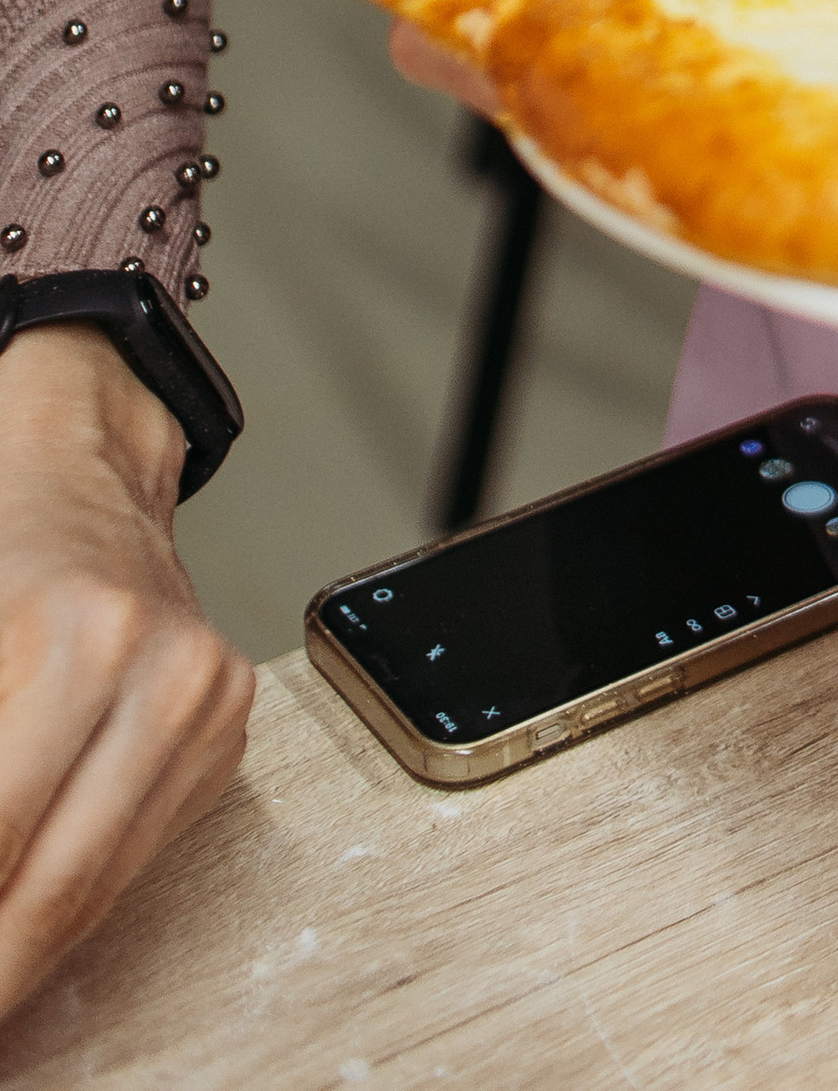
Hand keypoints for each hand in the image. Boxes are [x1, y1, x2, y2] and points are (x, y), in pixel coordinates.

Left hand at [0, 326, 253, 1017]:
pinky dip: (66, 905)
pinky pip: (132, 856)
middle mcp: (158, 670)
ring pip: (98, 890)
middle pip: (54, 891)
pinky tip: (21, 926)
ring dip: (23, 955)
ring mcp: (206, 697)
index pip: (1, 846)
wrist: (70, 460)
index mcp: (74, 641)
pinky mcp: (224, 723)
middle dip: (1, 967)